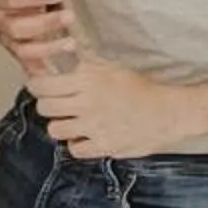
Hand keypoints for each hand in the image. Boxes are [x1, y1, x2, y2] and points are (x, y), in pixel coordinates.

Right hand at [0, 0, 74, 79]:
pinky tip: (55, 72)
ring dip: (47, 48)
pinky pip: (28, 64)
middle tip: (69, 16)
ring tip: (71, 43)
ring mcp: (8, 39)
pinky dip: (40, 69)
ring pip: (23, 49)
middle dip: (44, 23)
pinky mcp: (20, 52)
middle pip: (17, 27)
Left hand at [27, 58, 192, 159]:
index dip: (36, 86)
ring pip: (55, 130)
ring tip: (76, 122)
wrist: (171, 112)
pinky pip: (74, 149)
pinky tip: (89, 137)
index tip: (39, 87)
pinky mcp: (102, 146)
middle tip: (59, 105)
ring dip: (63, 126)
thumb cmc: (144, 88)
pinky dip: (79, 144)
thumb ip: (86, 68)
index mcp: (89, 80)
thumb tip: (62, 58)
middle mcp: (87, 103)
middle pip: (44, 108)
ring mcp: (93, 126)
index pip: (42, 85)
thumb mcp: (113, 69)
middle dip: (49, 106)